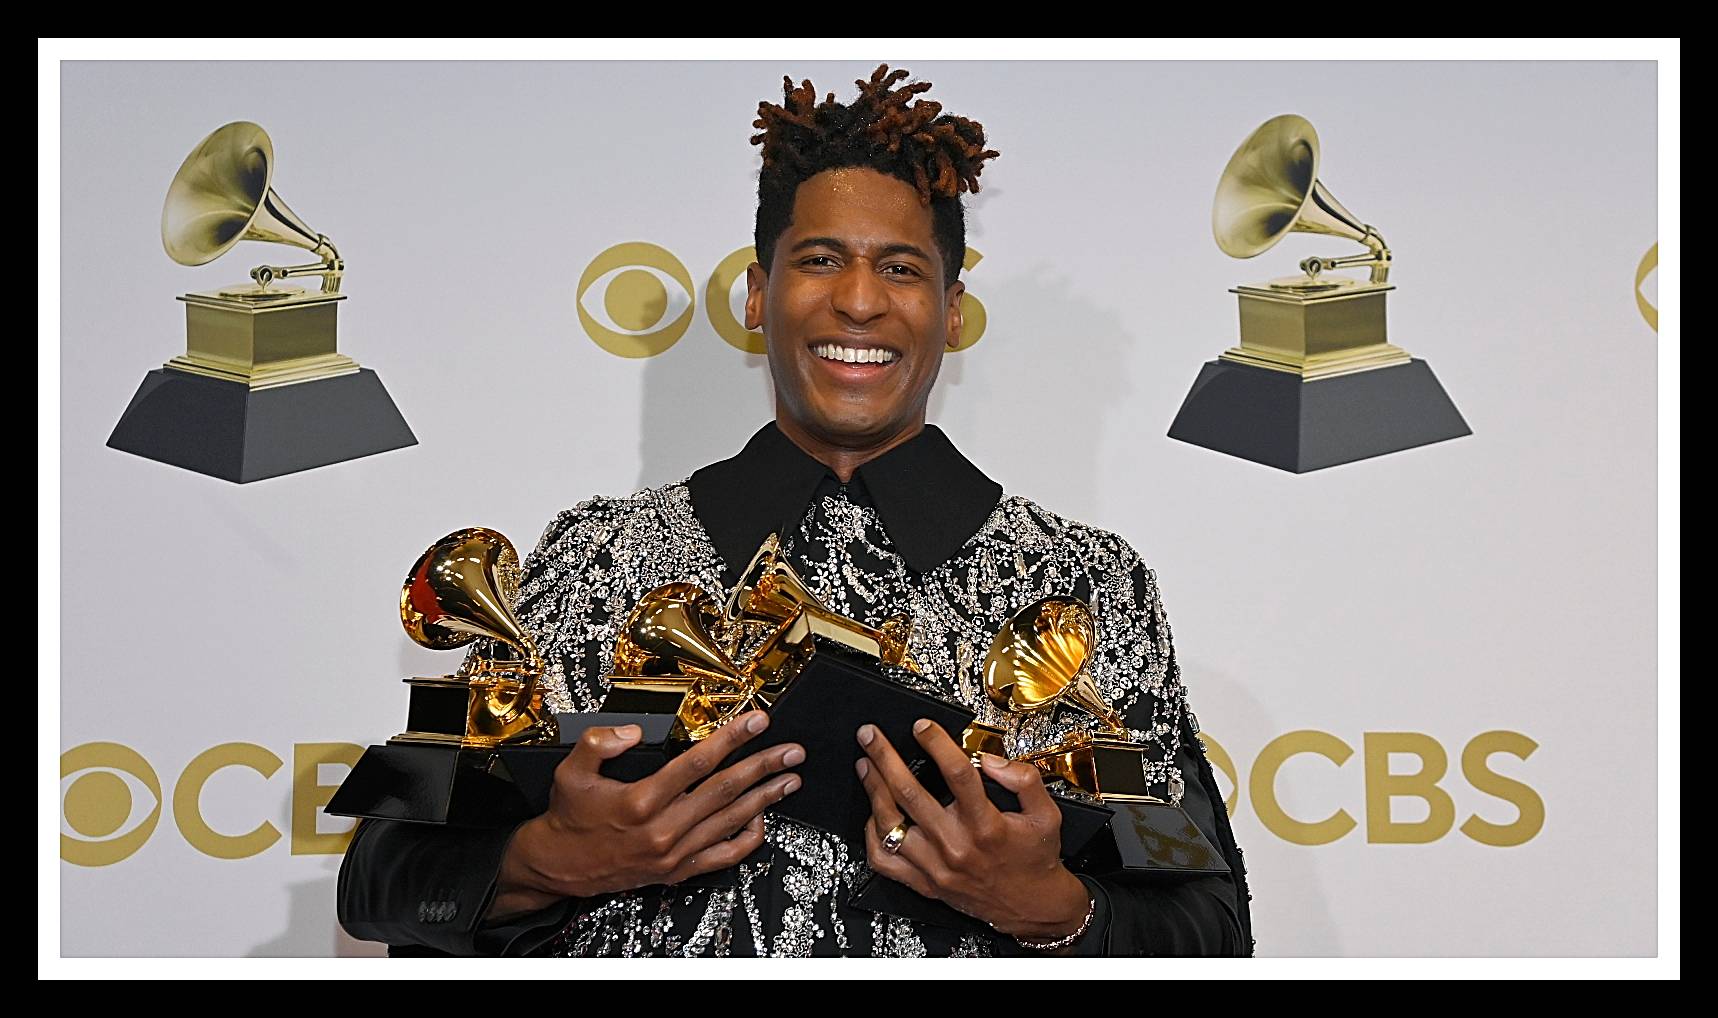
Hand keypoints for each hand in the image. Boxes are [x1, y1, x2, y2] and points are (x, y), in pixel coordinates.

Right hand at [487, 710, 801, 918]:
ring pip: (731, 821)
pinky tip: (762, 818)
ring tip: (790, 779)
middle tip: (791, 751)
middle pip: (726, 790)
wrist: (559, 865)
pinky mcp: (678, 871)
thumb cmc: (569, 816)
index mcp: (641, 801)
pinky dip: (748, 838)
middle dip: (763, 767)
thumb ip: (599, 742)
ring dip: (766, 798)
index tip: (757, 722)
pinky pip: (724, 856)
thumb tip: (634, 730)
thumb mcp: (570, 771)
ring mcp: (675, 854)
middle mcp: (663, 829)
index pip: (698, 762)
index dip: (732, 739)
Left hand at [855, 720, 1089, 941]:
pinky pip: (885, 860)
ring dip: (873, 791)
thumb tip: (991, 760)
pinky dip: (872, 835)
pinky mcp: (925, 883)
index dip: (936, 744)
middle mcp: (957, 846)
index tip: (922, 727)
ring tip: (865, 766)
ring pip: (891, 825)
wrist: (1032, 907)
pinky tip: (873, 814)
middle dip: (885, 758)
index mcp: (987, 826)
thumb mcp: (1047, 814)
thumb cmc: (1035, 858)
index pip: (957, 775)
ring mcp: (936, 867)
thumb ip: (1024, 780)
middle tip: (870, 736)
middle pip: (911, 793)